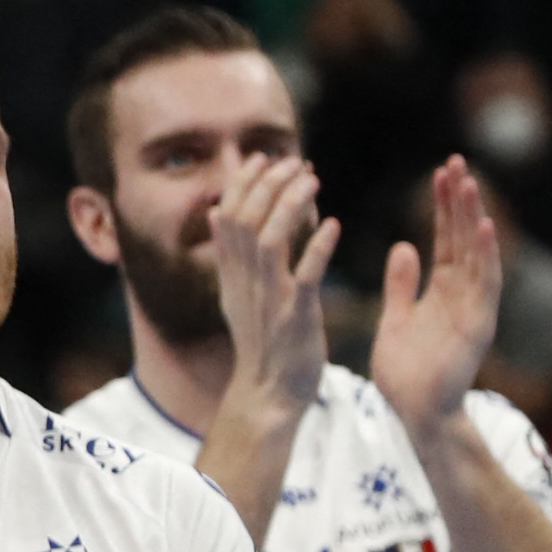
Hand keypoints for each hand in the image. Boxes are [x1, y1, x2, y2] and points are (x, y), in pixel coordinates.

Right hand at [211, 156, 338, 415]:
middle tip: (293, 161)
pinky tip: (334, 224)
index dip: (243, 182)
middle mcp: (244, 281)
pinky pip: (304, 276)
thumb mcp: (237, 294)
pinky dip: (317, 247)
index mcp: (231, 273)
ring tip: (311, 179)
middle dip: (266, 184)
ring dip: (288, 205)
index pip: (228, 214)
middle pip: (244, 219)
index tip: (263, 157)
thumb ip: (229, 252)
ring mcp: (267, 298)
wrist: (268, 394)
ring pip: (268, 240)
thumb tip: (217, 211)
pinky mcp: (294, 316)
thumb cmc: (262, 343)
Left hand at [371, 157, 500, 436]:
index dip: (443, 207)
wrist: (415, 414)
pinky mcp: (477, 326)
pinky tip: (482, 228)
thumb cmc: (406, 372)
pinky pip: (485, 286)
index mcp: (441, 291)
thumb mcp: (396, 318)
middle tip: (455, 162)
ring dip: (472, 218)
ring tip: (468, 182)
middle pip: (462, 238)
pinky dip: (485, 256)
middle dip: (458, 201)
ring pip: (477, 254)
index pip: (445, 239)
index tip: (440, 173)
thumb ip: (401, 284)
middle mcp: (462, 295)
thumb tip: (404, 245)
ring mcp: (473, 309)